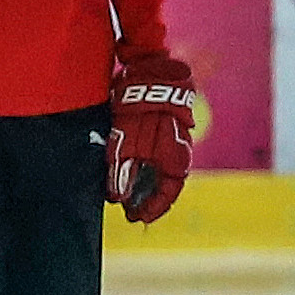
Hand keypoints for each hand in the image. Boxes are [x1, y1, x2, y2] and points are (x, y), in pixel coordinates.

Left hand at [107, 51, 199, 224]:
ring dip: (138, 183)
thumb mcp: (126, 143)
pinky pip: (149, 157)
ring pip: (154, 172)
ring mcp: (168, 143)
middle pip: (160, 185)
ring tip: (118, 193)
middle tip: (124, 209)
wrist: (149, 75)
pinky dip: (137, 167)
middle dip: (142, 199)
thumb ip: (121, 172)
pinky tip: (120, 169)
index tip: (136, 219)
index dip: (152, 210)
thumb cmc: (140, 110)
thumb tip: (118, 198)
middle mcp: (176, 155)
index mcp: (176, 162)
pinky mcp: (158, 133)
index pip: (167, 195)